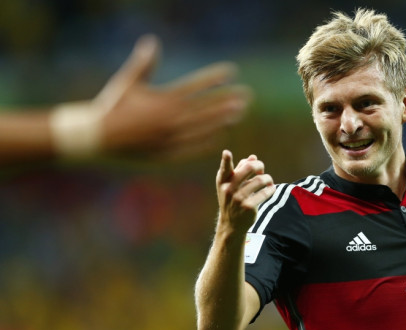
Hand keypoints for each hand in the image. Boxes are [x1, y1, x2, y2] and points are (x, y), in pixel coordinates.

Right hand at [96, 34, 249, 160]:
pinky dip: (208, 141)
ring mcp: (170, 137)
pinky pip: (193, 147)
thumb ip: (143, 64)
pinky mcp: (167, 152)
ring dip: (222, 120)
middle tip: (246, 96)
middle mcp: (169, 119)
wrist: (98, 136)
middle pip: (205, 108)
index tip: (231, 71)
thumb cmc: (113, 106)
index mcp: (162, 100)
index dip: (214, 78)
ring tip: (239, 113)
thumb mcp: (128, 82)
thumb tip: (152, 41)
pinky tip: (222, 135)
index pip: (195, 86)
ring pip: (203, 127)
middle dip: (227, 100)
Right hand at [216, 150, 274, 234]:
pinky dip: (271, 189)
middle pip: (248, 168)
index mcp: (223, 181)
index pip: (224, 169)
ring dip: (268, 178)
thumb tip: (253, 157)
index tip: (227, 153)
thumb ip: (240, 169)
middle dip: (259, 165)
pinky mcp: (249, 207)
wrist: (231, 223)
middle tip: (261, 169)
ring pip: (260, 180)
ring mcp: (238, 198)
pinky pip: (265, 193)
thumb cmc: (232, 199)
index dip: (225, 160)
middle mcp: (229, 189)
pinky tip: (271, 189)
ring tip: (269, 181)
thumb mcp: (231, 185)